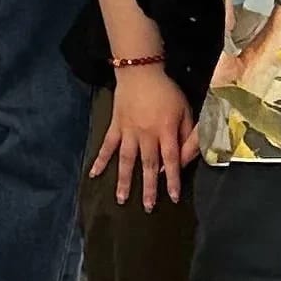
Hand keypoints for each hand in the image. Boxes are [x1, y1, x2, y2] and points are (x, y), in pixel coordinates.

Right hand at [89, 66, 200, 209]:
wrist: (141, 72)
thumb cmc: (167, 92)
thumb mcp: (186, 111)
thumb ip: (188, 135)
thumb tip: (184, 159)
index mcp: (166, 130)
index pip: (171, 160)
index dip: (173, 180)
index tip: (173, 197)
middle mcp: (146, 134)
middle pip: (148, 165)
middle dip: (148, 187)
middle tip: (147, 208)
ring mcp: (128, 131)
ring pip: (126, 160)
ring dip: (124, 180)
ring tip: (121, 199)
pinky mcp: (115, 126)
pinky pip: (107, 145)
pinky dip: (100, 160)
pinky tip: (93, 174)